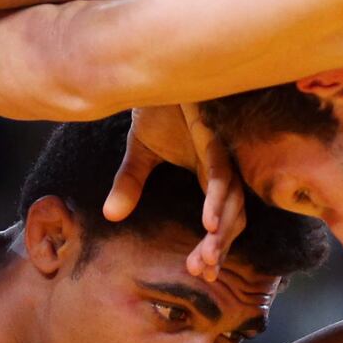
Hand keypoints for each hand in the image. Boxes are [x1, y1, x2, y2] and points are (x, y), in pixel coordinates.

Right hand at [105, 104, 246, 279]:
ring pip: (232, 203)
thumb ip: (129, 184)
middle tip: (204, 275)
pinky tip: (210, 224)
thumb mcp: (138, 151)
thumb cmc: (159, 104)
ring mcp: (223, 155)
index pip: (218, 221)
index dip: (212, 247)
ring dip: (220, 234)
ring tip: (207, 260)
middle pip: (232, 218)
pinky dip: (217, 200)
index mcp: (208, 176)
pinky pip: (222, 175)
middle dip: (218, 249)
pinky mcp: (218, 138)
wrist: (162, 67)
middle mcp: (222, 170)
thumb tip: (110, 216)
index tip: (199, 273)